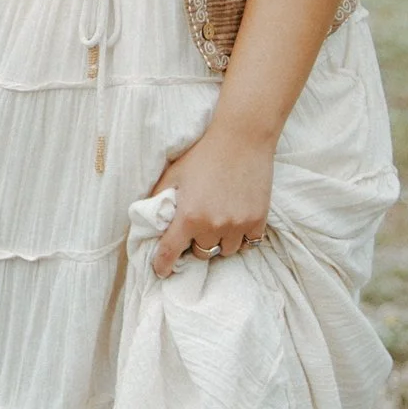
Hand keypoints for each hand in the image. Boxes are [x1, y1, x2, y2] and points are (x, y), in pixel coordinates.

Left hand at [150, 120, 277, 276]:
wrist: (242, 137)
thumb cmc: (204, 153)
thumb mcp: (173, 174)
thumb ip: (159, 198)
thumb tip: (149, 217)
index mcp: (189, 216)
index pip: (170, 253)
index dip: (163, 265)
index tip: (161, 271)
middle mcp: (213, 226)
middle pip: (201, 253)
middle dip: (195, 245)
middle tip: (195, 231)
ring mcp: (238, 225)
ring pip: (226, 251)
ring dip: (219, 243)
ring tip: (218, 225)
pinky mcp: (258, 220)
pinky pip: (249, 244)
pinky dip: (241, 238)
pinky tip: (236, 224)